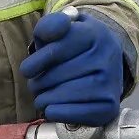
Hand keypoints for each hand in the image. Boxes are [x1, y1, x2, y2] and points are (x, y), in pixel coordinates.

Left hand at [19, 10, 124, 125]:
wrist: (108, 63)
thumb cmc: (76, 46)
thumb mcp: (64, 27)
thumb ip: (50, 24)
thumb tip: (50, 32)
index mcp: (94, 33)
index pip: (55, 50)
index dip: (34, 63)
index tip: (27, 70)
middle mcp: (106, 57)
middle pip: (56, 76)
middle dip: (38, 83)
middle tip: (36, 85)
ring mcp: (111, 83)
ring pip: (62, 96)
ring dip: (43, 99)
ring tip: (42, 96)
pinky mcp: (110, 107)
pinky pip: (73, 114)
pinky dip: (55, 113)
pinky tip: (52, 108)